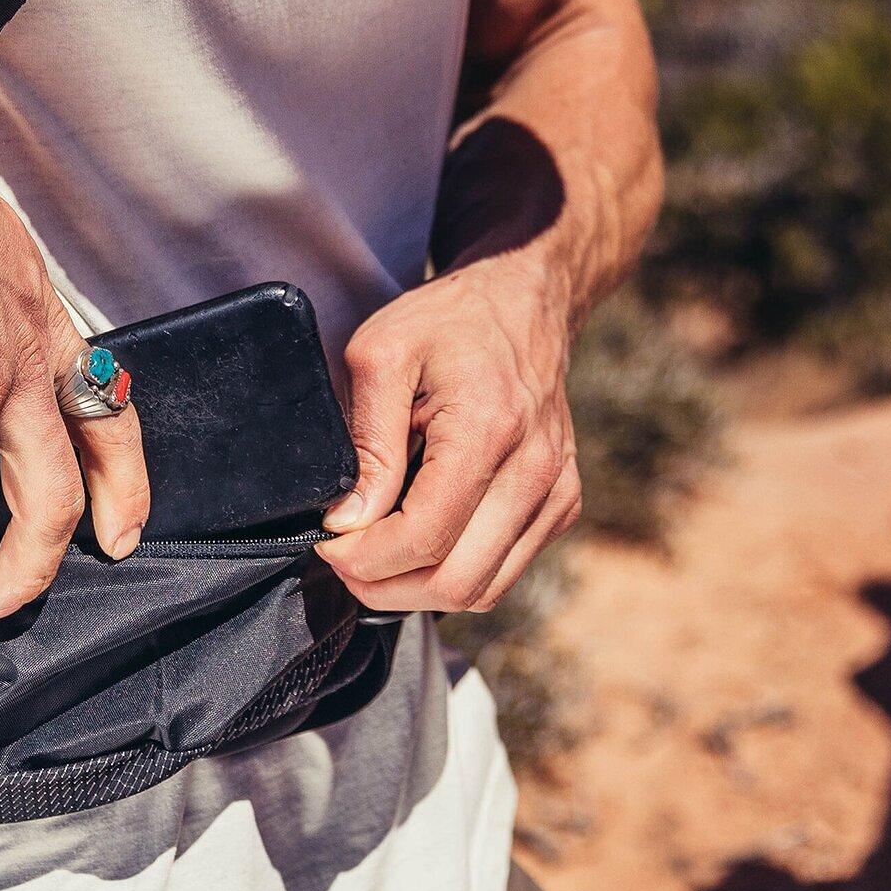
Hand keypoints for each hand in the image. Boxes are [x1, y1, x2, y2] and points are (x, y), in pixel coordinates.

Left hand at [317, 250, 580, 613]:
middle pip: (457, 582)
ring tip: (377, 557)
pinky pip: (505, 571)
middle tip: (344, 561)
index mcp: (488, 431)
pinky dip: (457, 572)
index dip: (366, 559)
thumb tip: (349, 521)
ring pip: (484, 591)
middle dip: (387, 586)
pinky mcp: (562, 501)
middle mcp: (534, 471)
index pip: (425, 537)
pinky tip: (422, 540)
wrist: (522, 299)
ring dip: (420, 590)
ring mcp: (556, 491)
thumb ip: (367, 442)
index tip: (328, 545)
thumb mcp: (381, 354)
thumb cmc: (448, 320)